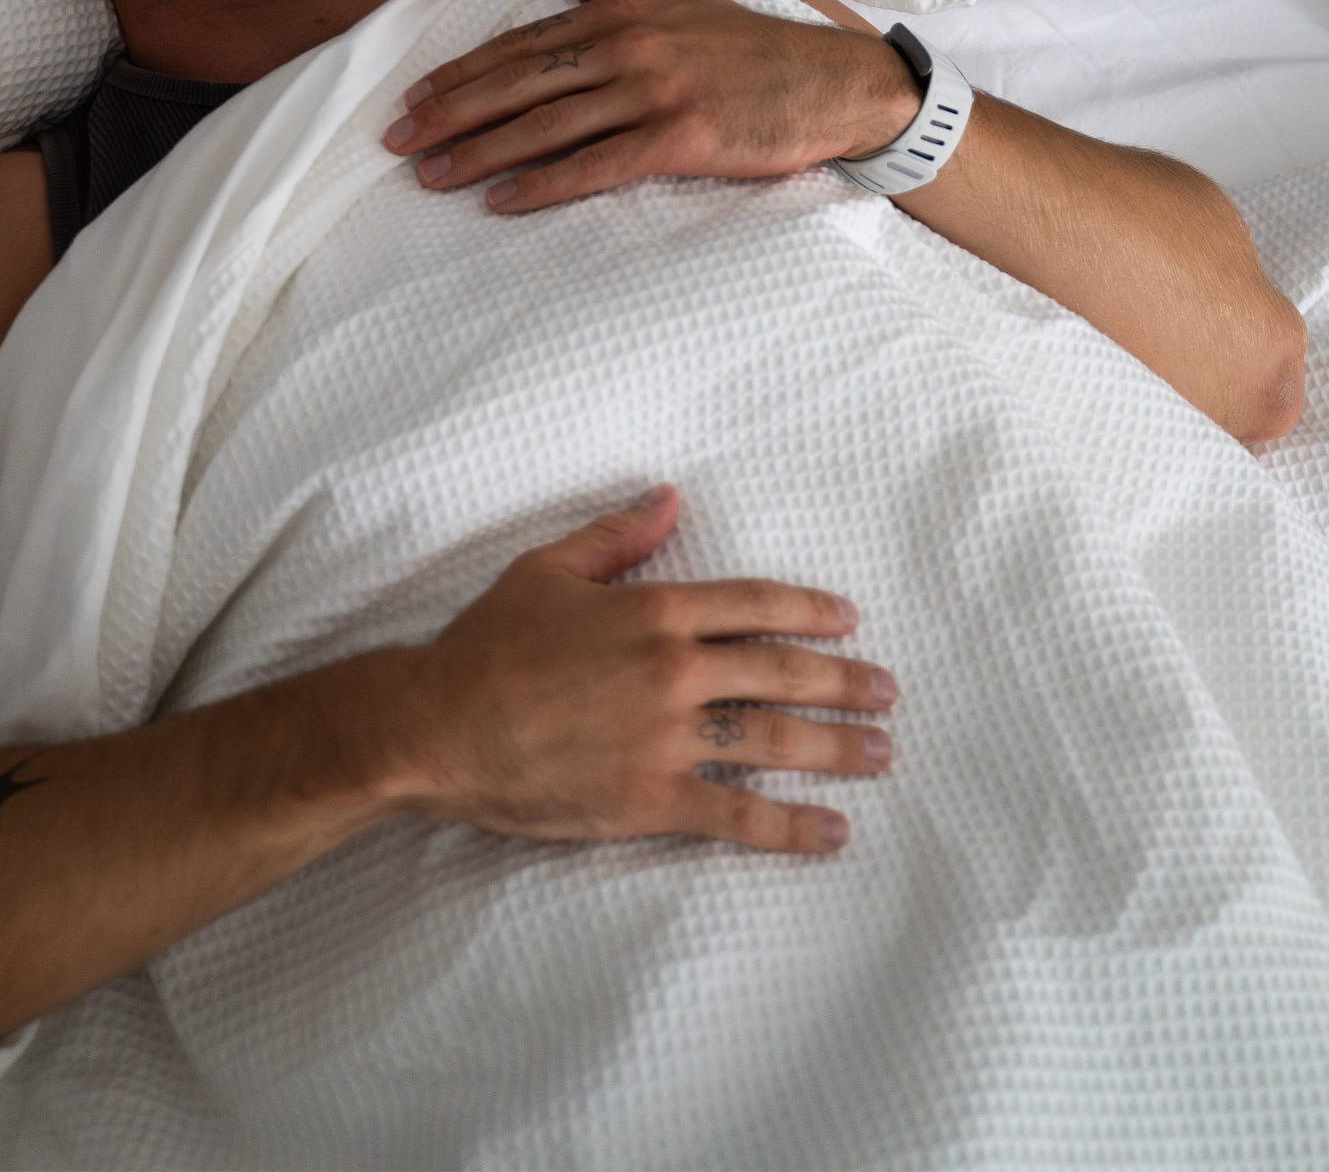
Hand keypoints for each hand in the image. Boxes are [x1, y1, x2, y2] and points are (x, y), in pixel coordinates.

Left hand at [383, 0, 919, 213]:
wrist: (831, 82)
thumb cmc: (750, 44)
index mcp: (621, 12)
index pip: (523, 43)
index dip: (463, 72)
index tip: (415, 96)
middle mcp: (629, 46)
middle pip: (520, 83)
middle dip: (452, 112)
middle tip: (397, 139)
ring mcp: (653, 92)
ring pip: (547, 125)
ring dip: (482, 152)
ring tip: (432, 175)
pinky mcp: (680, 138)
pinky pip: (597, 165)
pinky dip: (544, 184)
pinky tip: (501, 201)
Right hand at [401, 486, 893, 853]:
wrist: (440, 724)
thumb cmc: (489, 643)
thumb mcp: (548, 568)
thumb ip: (616, 535)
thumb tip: (669, 497)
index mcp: (653, 608)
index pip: (755, 605)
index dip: (810, 611)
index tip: (849, 621)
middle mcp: (673, 669)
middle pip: (781, 673)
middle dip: (844, 682)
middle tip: (888, 691)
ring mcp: (666, 737)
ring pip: (774, 741)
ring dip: (837, 748)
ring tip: (881, 753)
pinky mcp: (650, 798)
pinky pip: (736, 816)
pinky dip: (791, 827)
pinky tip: (834, 833)